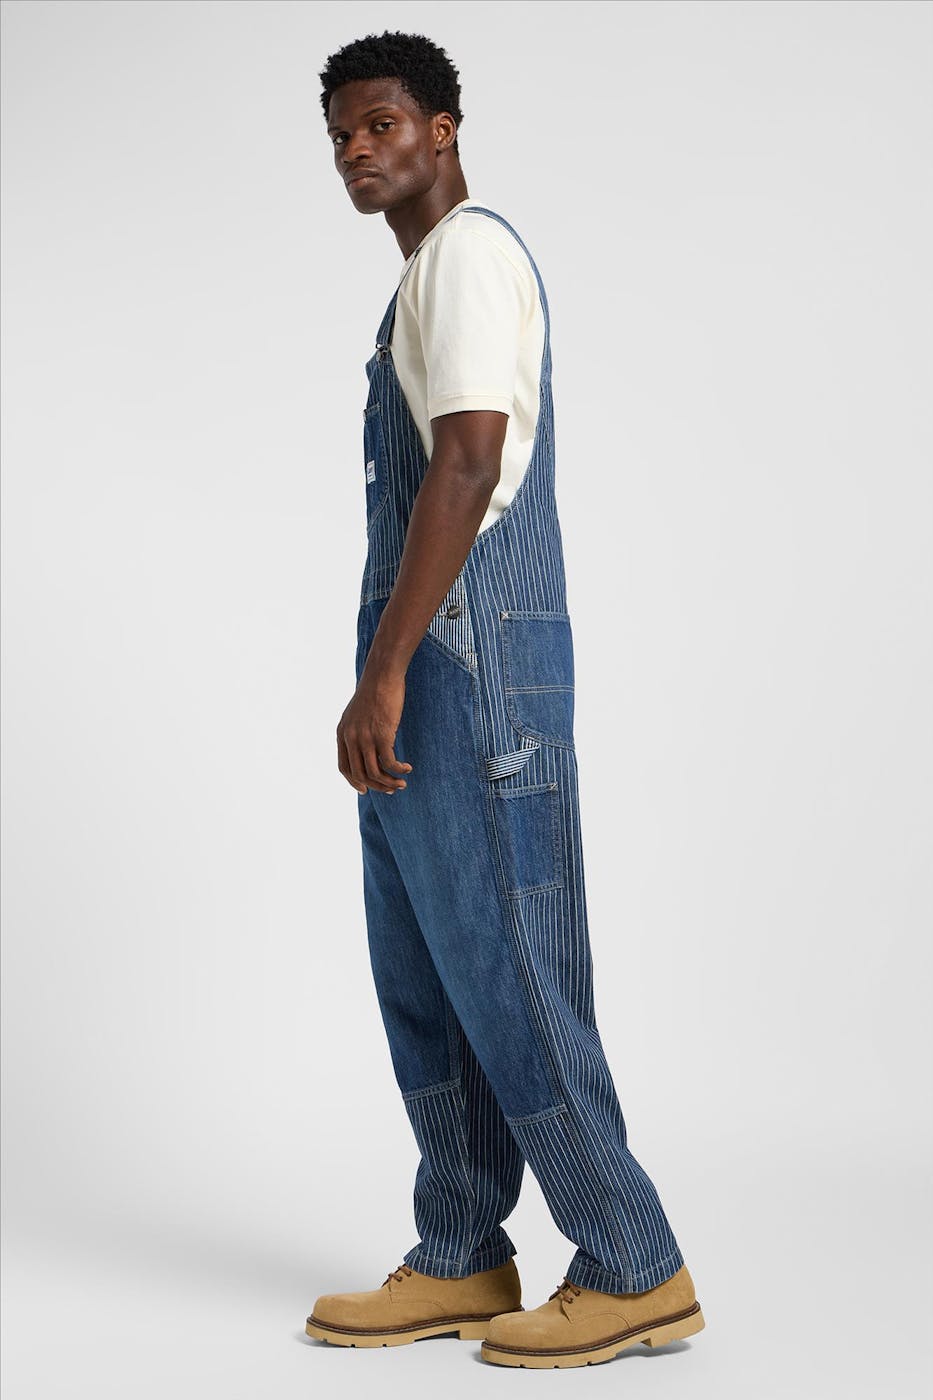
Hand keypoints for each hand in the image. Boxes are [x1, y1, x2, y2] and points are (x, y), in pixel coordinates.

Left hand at [337, 662, 412, 794]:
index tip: (366, 789)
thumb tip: (367, 745)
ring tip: (402, 784)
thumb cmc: (375, 691)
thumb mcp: (358, 712)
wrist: (382, 675)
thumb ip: (358, 729)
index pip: (344, 767)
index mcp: (343, 733)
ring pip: (375, 772)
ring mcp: (365, 737)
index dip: (354, 782)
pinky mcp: (382, 734)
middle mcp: (351, 738)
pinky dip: (398, 770)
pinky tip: (407, 768)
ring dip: (389, 782)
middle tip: (390, 789)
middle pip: (360, 774)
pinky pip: (389, 762)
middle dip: (376, 786)